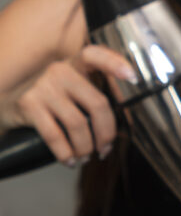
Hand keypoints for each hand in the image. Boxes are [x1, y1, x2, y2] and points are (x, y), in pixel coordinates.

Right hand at [12, 46, 136, 165]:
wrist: (3, 105)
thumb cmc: (42, 100)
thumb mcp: (64, 87)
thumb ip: (87, 95)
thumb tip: (117, 126)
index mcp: (72, 64)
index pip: (95, 55)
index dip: (115, 63)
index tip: (133, 77)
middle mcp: (58, 71)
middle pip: (97, 103)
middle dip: (106, 132)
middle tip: (105, 148)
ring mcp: (43, 87)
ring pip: (78, 124)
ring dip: (86, 147)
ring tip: (86, 156)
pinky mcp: (29, 105)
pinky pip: (56, 136)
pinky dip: (66, 153)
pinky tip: (70, 160)